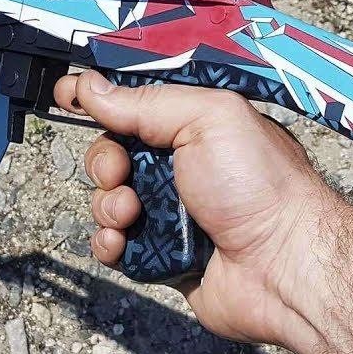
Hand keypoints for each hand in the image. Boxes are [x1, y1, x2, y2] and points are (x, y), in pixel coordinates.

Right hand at [54, 70, 344, 352]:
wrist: (284, 267)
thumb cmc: (263, 188)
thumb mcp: (208, 119)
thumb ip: (147, 102)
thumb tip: (94, 87)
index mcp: (197, 125)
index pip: (135, 104)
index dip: (100, 99)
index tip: (68, 96)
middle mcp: (182, 167)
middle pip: (112, 152)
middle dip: (105, 160)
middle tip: (122, 171)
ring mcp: (170, 213)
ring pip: (108, 200)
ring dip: (109, 204)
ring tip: (133, 214)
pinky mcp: (160, 256)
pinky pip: (114, 245)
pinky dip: (110, 242)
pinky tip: (124, 242)